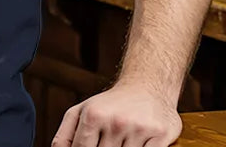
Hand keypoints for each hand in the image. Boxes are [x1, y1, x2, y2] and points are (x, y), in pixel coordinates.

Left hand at [51, 82, 181, 146]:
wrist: (147, 84)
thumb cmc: (110, 103)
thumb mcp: (82, 111)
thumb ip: (65, 135)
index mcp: (93, 115)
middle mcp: (115, 121)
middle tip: (109, 142)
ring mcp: (139, 129)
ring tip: (123, 140)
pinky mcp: (160, 135)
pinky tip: (139, 143)